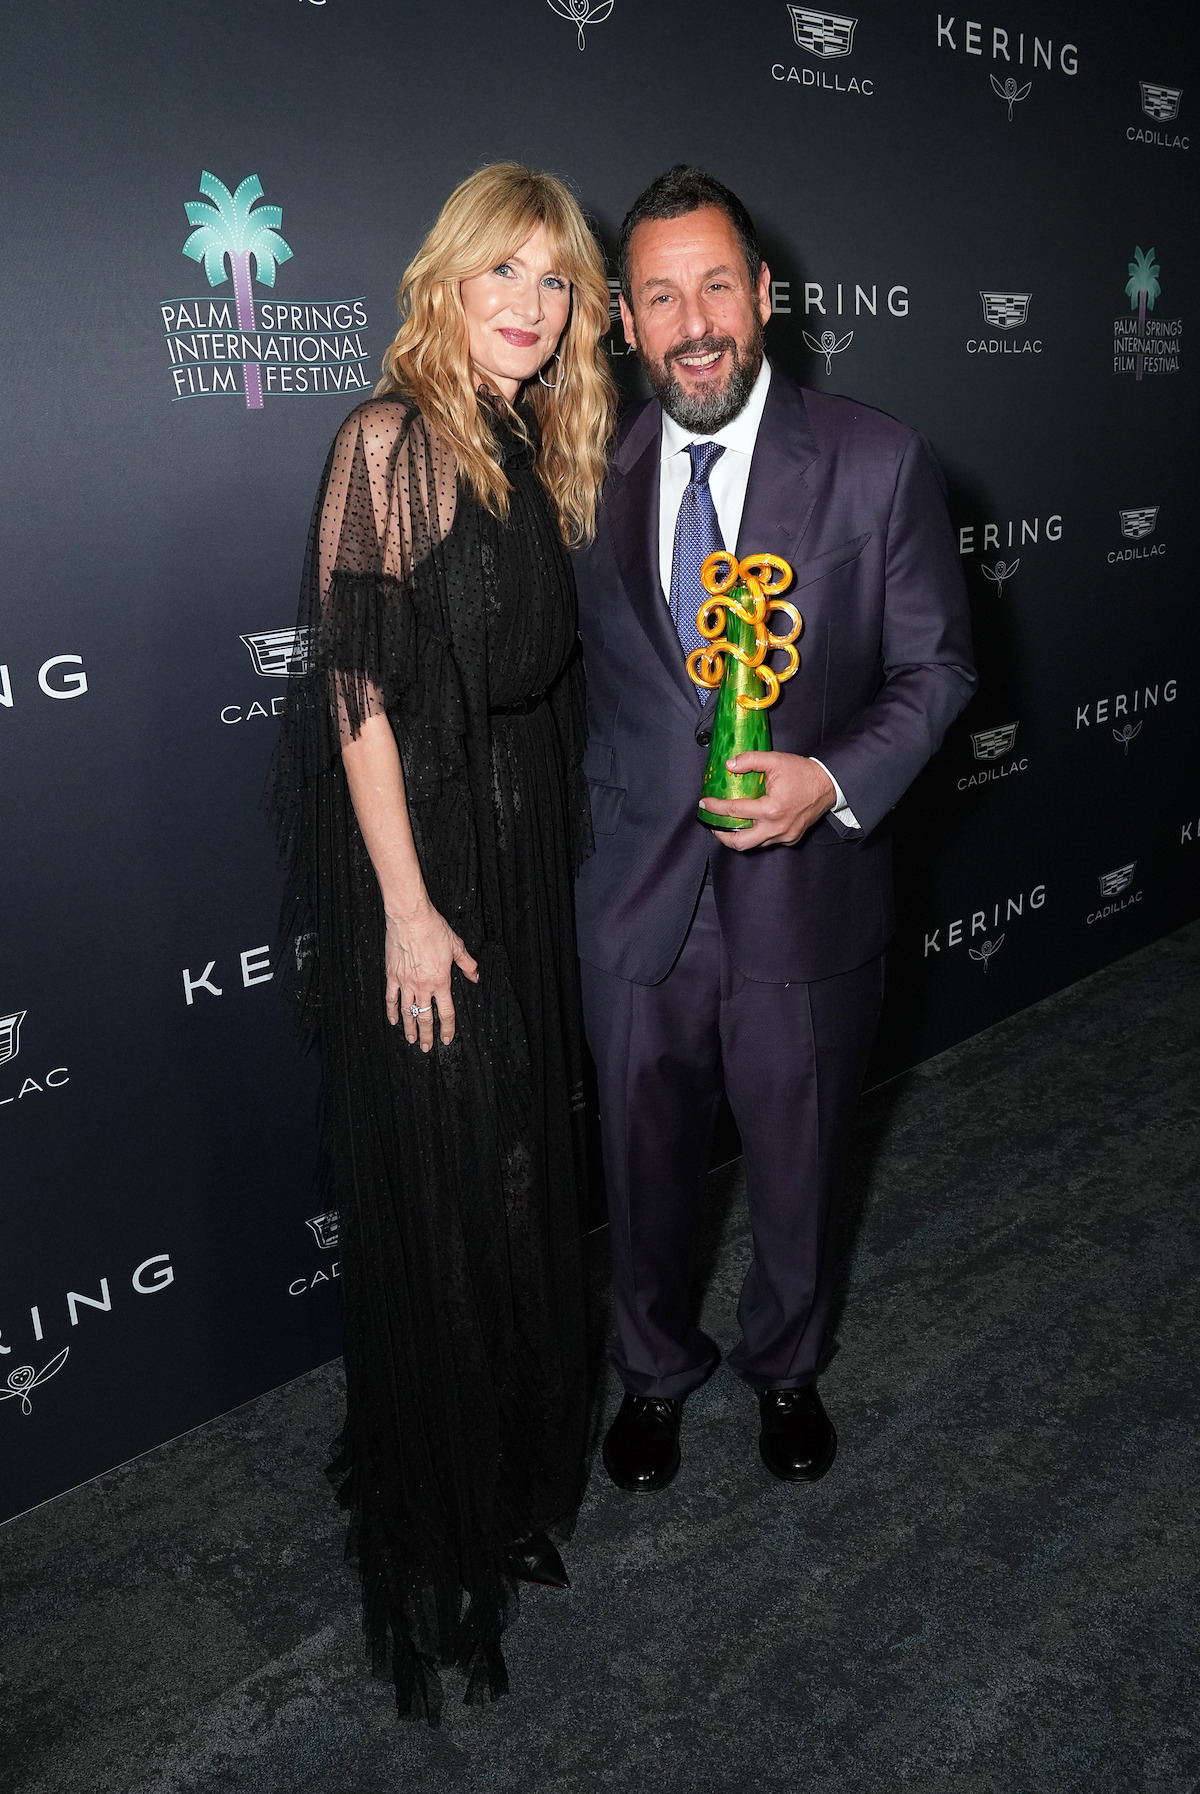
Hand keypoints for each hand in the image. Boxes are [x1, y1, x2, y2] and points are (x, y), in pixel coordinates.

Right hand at [383, 899, 478, 1049]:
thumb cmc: (433, 929)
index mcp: (440, 980)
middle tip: (426, 1047)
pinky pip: (391, 998)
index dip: (448, 1028)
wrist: (410, 918)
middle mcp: (423, 985)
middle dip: (427, 1035)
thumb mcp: (456, 946)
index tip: (447, 1038)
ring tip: (411, 1039)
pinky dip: (392, 1012)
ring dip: (410, 1028)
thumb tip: (474, 976)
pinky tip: (394, 1020)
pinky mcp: (392, 975)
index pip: (446, 1012)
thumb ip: (467, 964)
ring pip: (408, 1012)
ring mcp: (406, 982)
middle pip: (426, 1017)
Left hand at [700, 752, 836, 850]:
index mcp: (771, 809)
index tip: (704, 804)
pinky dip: (756, 835)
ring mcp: (785, 836)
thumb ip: (750, 760)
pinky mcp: (791, 838)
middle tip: (713, 824)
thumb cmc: (803, 772)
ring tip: (729, 825)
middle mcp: (777, 827)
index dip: (715, 807)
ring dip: (739, 837)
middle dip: (722, 835)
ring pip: (754, 845)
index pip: (734, 811)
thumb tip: (729, 765)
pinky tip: (751, 825)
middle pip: (740, 842)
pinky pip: (768, 842)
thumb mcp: (775, 760)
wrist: (829, 784)